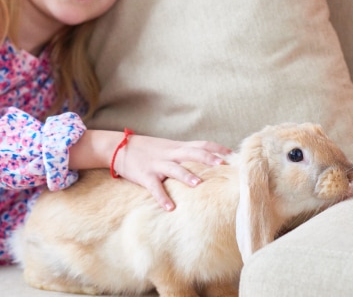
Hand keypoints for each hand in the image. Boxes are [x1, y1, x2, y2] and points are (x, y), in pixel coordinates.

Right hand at [113, 133, 229, 210]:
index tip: (233, 155)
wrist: (119, 147)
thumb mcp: (168, 147)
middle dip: (207, 158)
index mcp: (177, 147)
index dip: (217, 149)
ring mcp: (157, 164)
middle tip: (222, 165)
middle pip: (191, 153)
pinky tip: (170, 207)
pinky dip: (162, 197)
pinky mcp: (145, 175)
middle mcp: (169, 154)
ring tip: (198, 184)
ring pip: (174, 168)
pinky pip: (154, 187)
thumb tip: (208, 161)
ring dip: (186, 176)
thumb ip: (185, 153)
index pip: (201, 144)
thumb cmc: (148, 150)